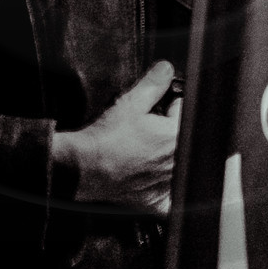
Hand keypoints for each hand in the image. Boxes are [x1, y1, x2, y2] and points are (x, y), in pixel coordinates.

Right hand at [55, 59, 180, 213]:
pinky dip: (164, 189)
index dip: (169, 105)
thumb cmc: (105, 138)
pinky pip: (170, 198)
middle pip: (181, 137)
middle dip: (168, 129)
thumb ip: (153, 84)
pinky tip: (149, 177)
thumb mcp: (129, 103)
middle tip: (145, 128)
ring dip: (166, 154)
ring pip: (177, 163)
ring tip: (141, 148)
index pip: (184, 111)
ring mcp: (168, 183)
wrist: (83, 168)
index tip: (155, 108)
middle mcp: (177, 161)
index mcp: (175, 136)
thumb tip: (166, 69)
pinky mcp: (156, 200)